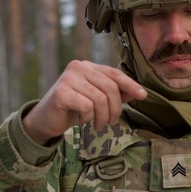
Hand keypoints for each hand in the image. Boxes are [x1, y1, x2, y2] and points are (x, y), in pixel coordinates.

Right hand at [22, 60, 146, 142]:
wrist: (47, 119)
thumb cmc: (74, 108)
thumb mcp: (98, 99)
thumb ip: (116, 93)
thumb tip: (138, 92)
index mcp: (88, 66)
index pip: (114, 73)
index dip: (130, 85)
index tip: (143, 96)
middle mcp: (78, 67)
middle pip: (110, 87)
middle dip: (115, 108)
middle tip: (112, 122)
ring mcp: (68, 78)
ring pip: (100, 99)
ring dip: (102, 117)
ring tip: (98, 125)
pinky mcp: (61, 92)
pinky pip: (87, 106)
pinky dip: (88, 117)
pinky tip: (82, 119)